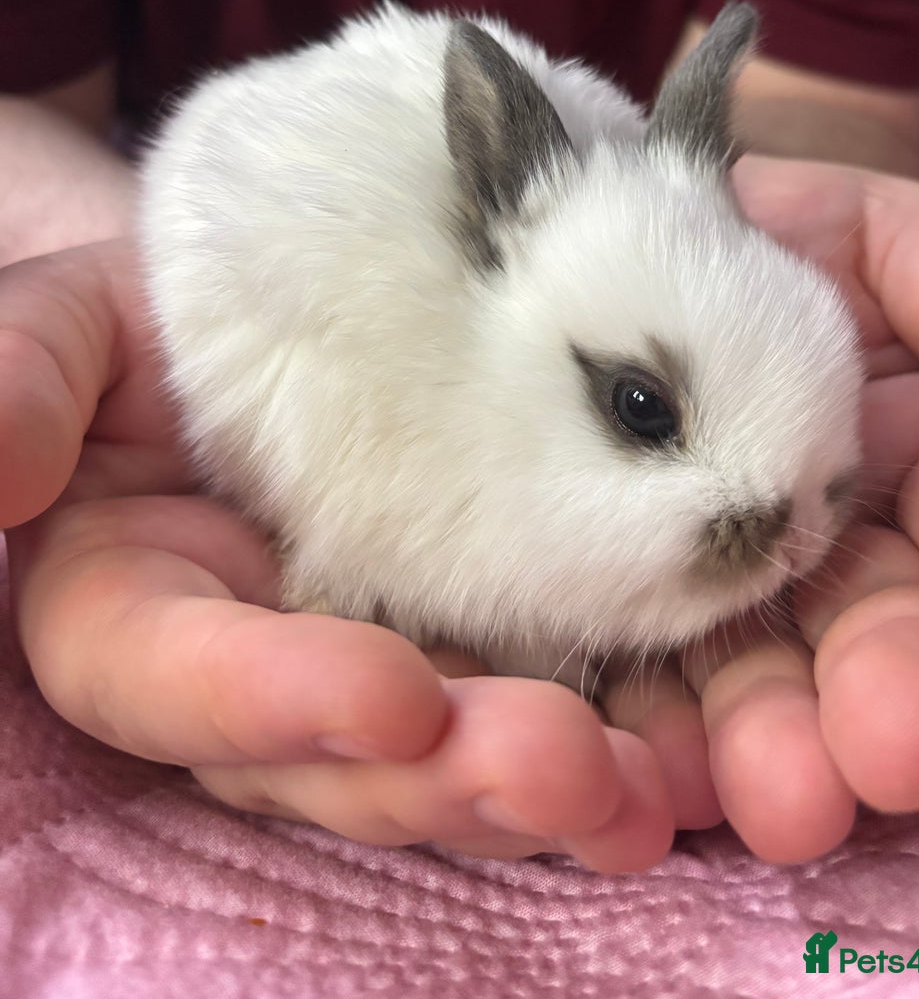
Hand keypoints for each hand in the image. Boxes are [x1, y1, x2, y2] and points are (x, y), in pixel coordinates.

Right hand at [0, 240, 677, 871]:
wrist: (260, 305)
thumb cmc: (150, 312)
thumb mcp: (65, 328)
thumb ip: (20, 384)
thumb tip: (4, 476)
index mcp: (133, 604)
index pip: (172, 680)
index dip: (272, 700)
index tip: (393, 690)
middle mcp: (249, 664)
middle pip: (328, 757)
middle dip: (441, 776)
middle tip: (562, 767)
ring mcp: (360, 660)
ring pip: (436, 758)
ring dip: (536, 787)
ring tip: (637, 789)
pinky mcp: (462, 640)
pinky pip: (524, 705)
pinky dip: (601, 742)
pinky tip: (675, 761)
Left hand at [599, 156, 918, 861]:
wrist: (616, 250)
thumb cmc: (766, 243)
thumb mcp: (880, 239)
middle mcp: (841, 552)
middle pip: (886, 640)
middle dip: (900, 700)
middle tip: (894, 750)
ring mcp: (728, 595)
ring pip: (769, 686)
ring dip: (784, 750)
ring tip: (783, 798)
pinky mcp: (619, 616)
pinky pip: (641, 691)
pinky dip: (653, 744)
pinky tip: (652, 772)